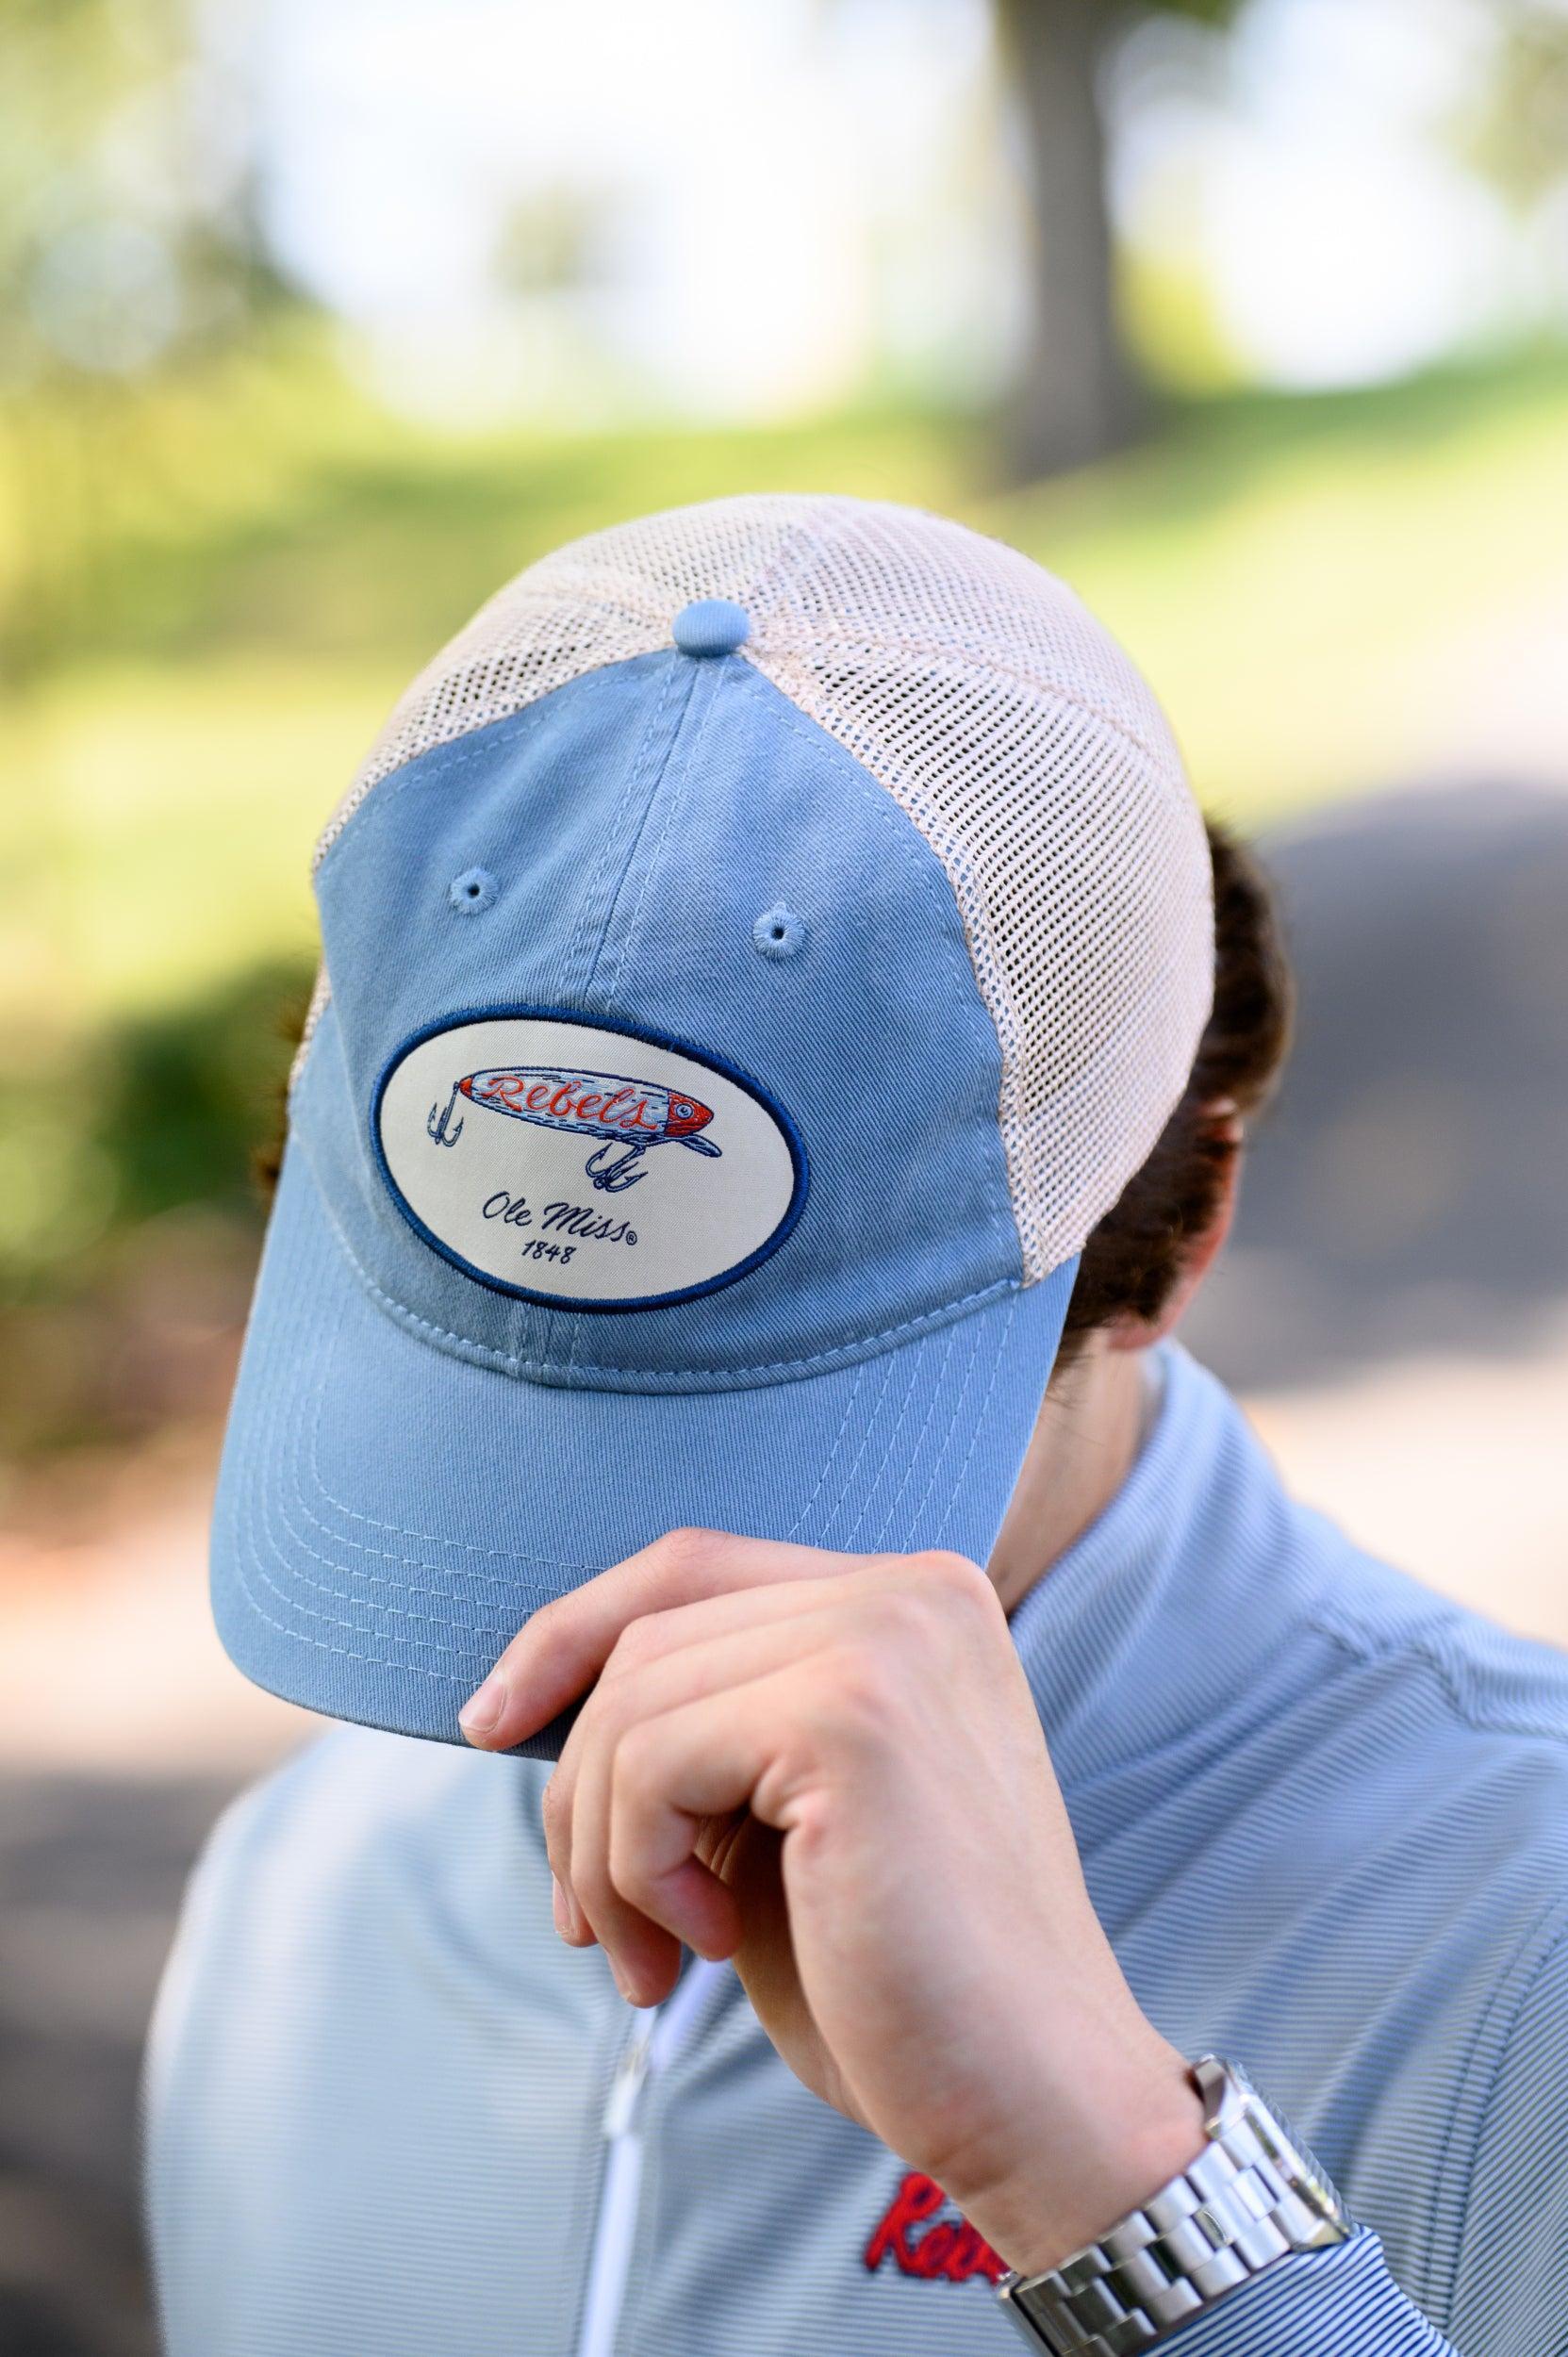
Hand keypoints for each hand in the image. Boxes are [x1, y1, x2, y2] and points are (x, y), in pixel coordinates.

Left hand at [458, 1530, 1205, 2273]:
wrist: (1037, 2106)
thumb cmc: (902, 1983)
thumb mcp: (779, 1821)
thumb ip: (704, 1730)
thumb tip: (534, 1695)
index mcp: (913, 1598)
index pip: (691, 1567)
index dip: (570, 1634)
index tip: (488, 1724)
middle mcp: (914, 1589)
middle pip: (648, 1634)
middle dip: (581, 1787)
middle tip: (600, 1928)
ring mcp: (891, 1637)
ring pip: (634, 1699)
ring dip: (601, 1849)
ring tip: (653, 1958)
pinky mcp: (853, 1714)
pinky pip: (651, 1760)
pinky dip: (634, 1867)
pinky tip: (700, 1945)